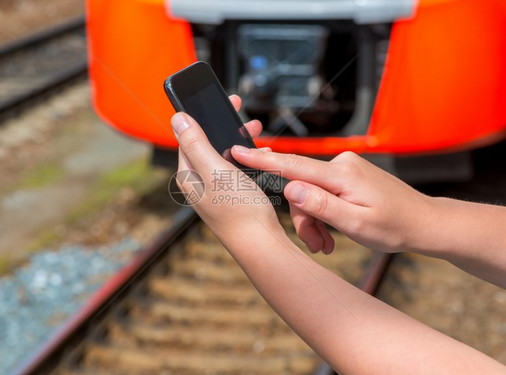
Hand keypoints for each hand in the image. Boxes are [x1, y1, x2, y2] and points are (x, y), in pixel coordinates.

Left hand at [172, 96, 280, 238]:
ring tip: (256, 133)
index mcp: (188, 174)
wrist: (261, 244)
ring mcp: (214, 190)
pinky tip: (260, 157)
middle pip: (207, 143)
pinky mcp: (230, 196)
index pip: (188, 136)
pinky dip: (246, 158)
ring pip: (223, 155)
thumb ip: (196, 143)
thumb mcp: (216, 170)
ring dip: (238, 141)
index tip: (222, 101)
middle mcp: (198, 182)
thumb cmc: (239, 209)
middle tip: (243, 115)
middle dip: (225, 126)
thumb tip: (177, 117)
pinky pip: (235, 169)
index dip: (203, 115)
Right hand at [232, 148, 433, 253]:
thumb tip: (289, 187)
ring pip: (312, 194)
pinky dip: (325, 213)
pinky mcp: (348, 176)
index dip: (262, 161)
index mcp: (341, 175)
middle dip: (304, 219)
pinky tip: (334, 232)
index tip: (237, 151)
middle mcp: (341, 165)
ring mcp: (345, 169)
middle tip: (317, 246)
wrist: (424, 222)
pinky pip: (324, 192)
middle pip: (301, 189)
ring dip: (315, 220)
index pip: (293, 165)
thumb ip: (321, 205)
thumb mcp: (356, 223)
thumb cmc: (394, 227)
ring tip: (328, 244)